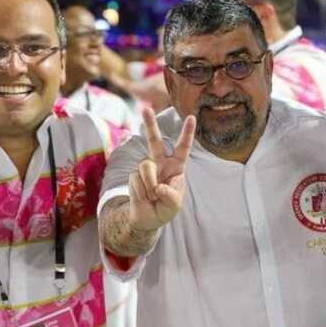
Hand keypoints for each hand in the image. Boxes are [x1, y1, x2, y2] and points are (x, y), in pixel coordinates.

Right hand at [128, 107, 195, 230]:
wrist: (147, 218)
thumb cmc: (166, 208)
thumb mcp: (174, 204)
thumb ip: (170, 195)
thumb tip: (158, 186)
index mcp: (176, 166)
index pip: (182, 147)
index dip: (187, 133)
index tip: (191, 117)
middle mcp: (160, 162)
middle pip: (155, 141)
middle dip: (150, 124)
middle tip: (146, 108)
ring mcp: (146, 167)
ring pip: (146, 167)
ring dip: (150, 186)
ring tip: (153, 197)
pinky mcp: (133, 175)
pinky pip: (137, 180)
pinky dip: (142, 192)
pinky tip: (144, 197)